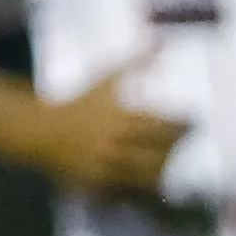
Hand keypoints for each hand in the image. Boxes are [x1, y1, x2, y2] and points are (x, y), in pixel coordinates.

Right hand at [34, 69, 188, 196]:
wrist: (40, 131)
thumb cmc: (79, 103)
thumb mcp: (105, 80)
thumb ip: (135, 63)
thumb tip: (160, 40)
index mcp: (120, 119)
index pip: (165, 126)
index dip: (184, 124)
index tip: (195, 119)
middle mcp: (115, 145)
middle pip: (161, 154)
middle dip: (177, 148)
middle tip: (187, 141)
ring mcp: (106, 169)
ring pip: (147, 178)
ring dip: (163, 171)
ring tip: (170, 161)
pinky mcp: (97, 187)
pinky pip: (127, 196)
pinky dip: (141, 191)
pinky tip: (150, 183)